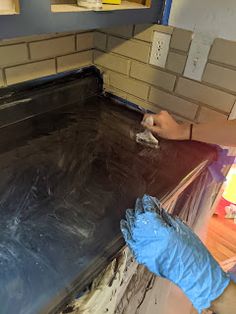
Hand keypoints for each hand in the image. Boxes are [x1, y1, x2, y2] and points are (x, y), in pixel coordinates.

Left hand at [120, 195, 229, 312]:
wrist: (193, 273)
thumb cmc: (191, 248)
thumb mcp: (181, 228)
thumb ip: (165, 217)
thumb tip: (156, 207)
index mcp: (158, 228)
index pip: (148, 210)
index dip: (147, 202)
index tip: (147, 197)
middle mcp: (147, 237)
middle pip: (138, 217)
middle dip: (138, 208)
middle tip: (139, 201)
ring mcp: (142, 248)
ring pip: (131, 227)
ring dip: (131, 217)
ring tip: (130, 210)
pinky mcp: (141, 256)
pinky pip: (129, 241)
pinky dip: (125, 231)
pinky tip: (124, 223)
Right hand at [141, 111, 189, 139]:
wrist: (178, 131)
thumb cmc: (169, 132)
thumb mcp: (157, 131)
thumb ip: (149, 127)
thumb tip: (143, 124)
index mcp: (158, 117)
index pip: (146, 116)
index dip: (144, 121)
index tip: (145, 125)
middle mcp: (161, 113)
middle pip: (150, 116)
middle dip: (150, 122)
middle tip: (152, 128)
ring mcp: (164, 113)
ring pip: (154, 116)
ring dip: (154, 122)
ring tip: (158, 128)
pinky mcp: (166, 114)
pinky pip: (158, 117)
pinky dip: (157, 121)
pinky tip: (161, 126)